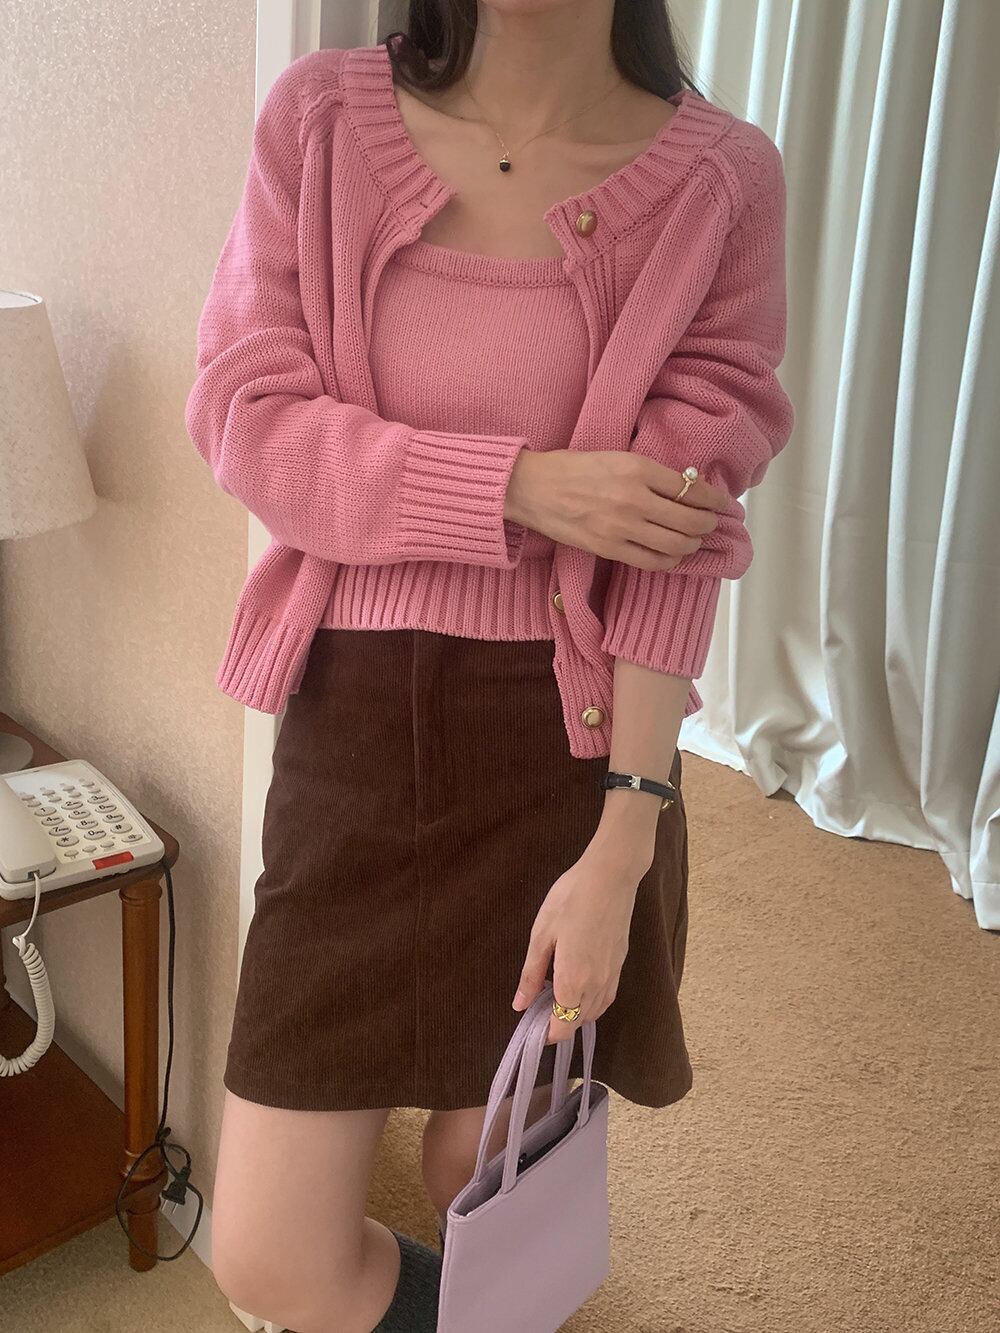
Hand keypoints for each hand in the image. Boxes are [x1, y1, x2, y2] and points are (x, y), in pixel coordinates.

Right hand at [505, 449, 728, 570]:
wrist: (532, 488)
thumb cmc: (571, 468)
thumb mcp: (616, 456)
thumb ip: (649, 473)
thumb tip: (684, 487)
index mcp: (638, 468)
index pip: (691, 489)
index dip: (713, 499)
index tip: (720, 503)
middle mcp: (634, 498)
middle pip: (690, 520)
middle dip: (707, 524)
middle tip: (710, 523)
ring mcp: (622, 527)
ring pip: (676, 544)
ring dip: (692, 544)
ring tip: (693, 540)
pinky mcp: (609, 548)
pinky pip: (652, 562)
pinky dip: (669, 561)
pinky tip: (671, 555)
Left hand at [511, 838, 650, 1044]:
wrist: (610, 877)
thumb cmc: (570, 900)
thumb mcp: (541, 934)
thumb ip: (531, 974)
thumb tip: (520, 1005)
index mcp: (573, 981)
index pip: (561, 1027)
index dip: (546, 1034)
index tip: (531, 1027)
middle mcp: (596, 985)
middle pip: (578, 1022)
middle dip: (558, 1025)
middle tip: (538, 1009)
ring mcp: (612, 975)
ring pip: (594, 1012)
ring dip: (575, 1015)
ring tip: (555, 999)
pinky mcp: (620, 964)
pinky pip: (606, 997)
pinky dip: (591, 1004)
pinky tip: (579, 988)